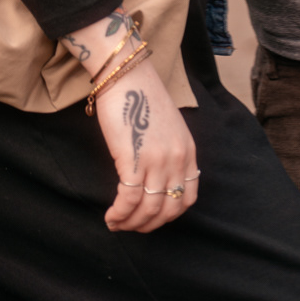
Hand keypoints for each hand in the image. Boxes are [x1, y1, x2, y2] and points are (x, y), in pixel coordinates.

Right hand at [96, 59, 198, 232]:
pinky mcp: (133, 159)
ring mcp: (157, 159)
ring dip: (131, 223)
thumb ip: (169, 152)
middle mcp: (177, 158)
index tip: (153, 218)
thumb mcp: (169, 127)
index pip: (188, 196)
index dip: (169, 214)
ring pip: (148, 209)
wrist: (126, 73)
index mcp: (188, 150)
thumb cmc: (142, 96)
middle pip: (169, 209)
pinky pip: (128, 200)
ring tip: (117, 224)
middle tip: (132, 227)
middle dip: (149, 225)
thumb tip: (155, 180)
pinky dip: (119, 214)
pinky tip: (111, 217)